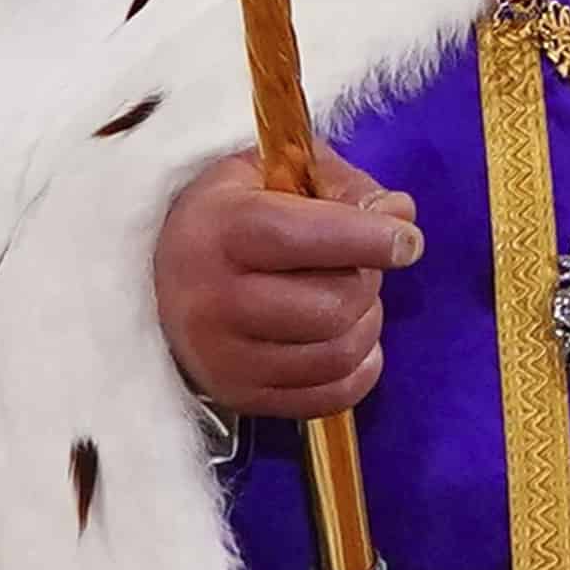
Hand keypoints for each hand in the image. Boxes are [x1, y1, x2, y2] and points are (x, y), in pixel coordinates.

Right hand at [155, 147, 421, 419]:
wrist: (162, 276)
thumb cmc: (232, 214)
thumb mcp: (275, 173)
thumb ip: (342, 186)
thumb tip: (400, 216)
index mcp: (219, 230)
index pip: (300, 238)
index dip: (366, 240)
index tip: (408, 242)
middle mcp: (212, 299)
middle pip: (332, 305)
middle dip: (367, 282)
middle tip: (359, 266)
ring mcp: (221, 357)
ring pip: (338, 353)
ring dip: (366, 324)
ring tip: (350, 299)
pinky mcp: (239, 396)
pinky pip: (332, 395)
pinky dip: (360, 368)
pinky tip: (350, 338)